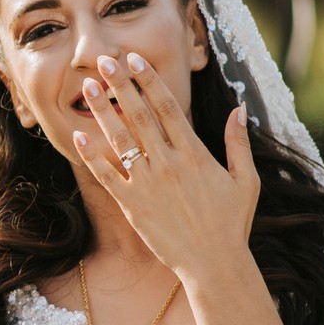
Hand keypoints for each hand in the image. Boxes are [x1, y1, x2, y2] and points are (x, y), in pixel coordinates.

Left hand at [70, 51, 257, 282]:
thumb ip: (239, 143)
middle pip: (140, 116)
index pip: (168, 107)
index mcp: (195, 154)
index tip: (134, 59)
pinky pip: (107, 175)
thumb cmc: (232, 223)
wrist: (215, 264)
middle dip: (121, 86)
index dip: (149, 81)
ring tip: (88, 88)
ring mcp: (148, 184)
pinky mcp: (132, 205)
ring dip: (102, 112)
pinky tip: (77, 136)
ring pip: (120, 140)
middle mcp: (168, 164)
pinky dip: (91, 156)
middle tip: (104, 60)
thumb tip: (241, 108)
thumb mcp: (245, 180)